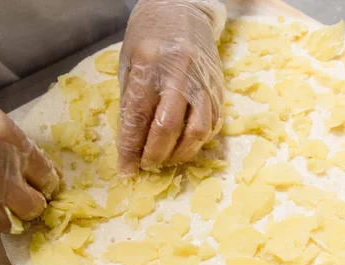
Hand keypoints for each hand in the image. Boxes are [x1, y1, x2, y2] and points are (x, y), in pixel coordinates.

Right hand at [0, 62, 59, 231]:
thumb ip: (16, 144)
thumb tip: (40, 173)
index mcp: (3, 135)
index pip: (46, 177)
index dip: (49, 183)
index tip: (46, 185)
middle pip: (30, 206)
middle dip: (33, 203)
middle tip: (28, 196)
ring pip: (3, 223)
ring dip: (8, 215)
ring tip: (4, 204)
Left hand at [117, 0, 225, 174]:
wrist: (183, 11)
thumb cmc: (149, 37)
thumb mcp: (129, 63)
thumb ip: (130, 102)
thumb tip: (130, 144)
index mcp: (150, 64)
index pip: (138, 116)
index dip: (130, 148)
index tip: (126, 169)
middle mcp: (180, 73)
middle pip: (168, 128)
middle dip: (154, 155)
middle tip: (145, 165)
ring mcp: (203, 81)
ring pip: (196, 131)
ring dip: (179, 153)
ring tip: (166, 158)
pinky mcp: (218, 89)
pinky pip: (212, 124)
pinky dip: (197, 141)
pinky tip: (184, 144)